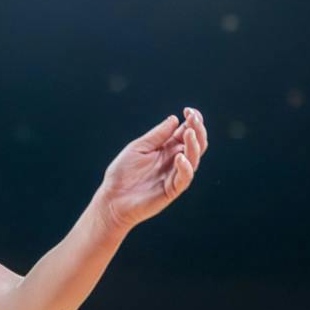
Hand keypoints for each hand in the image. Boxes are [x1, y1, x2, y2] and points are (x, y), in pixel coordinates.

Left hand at [95, 107, 207, 231]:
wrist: (112, 198)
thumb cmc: (122, 173)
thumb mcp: (138, 148)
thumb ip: (157, 135)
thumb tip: (174, 119)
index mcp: (167, 149)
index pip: (186, 133)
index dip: (192, 122)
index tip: (190, 110)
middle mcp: (174, 161)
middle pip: (195, 145)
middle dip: (197, 130)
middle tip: (193, 118)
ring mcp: (174, 175)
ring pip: (194, 160)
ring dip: (194, 145)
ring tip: (189, 132)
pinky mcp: (171, 190)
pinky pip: (184, 178)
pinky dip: (185, 167)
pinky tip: (179, 157)